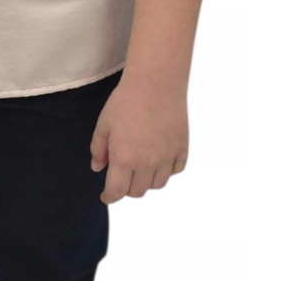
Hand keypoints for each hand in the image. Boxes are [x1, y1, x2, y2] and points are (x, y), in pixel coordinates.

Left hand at [89, 72, 188, 201]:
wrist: (156, 82)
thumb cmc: (126, 100)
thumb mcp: (104, 123)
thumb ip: (99, 148)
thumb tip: (98, 167)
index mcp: (124, 158)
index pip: (116, 191)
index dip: (109, 197)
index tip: (106, 196)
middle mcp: (146, 163)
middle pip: (137, 191)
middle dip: (127, 189)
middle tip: (122, 177)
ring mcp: (166, 157)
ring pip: (158, 184)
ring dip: (147, 181)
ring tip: (141, 169)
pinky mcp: (182, 148)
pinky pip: (176, 170)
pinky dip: (167, 170)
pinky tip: (160, 160)